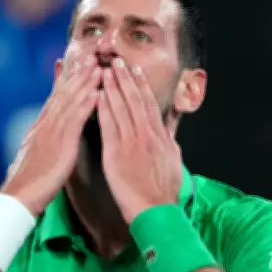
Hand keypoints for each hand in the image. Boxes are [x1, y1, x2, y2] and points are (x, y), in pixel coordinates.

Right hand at [0, 56, 101, 214]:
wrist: (19, 196)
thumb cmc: (30, 183)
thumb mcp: (36, 155)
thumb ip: (43, 141)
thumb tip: (46, 136)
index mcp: (41, 128)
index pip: (55, 98)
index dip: (66, 79)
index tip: (75, 64)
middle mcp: (45, 125)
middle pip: (63, 94)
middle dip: (78, 74)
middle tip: (91, 55)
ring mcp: (52, 133)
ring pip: (70, 102)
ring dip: (85, 82)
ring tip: (97, 66)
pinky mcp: (60, 145)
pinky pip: (75, 120)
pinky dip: (86, 104)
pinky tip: (96, 92)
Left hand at [97, 58, 182, 222]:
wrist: (156, 211)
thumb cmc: (164, 192)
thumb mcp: (175, 161)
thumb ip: (170, 142)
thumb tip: (171, 130)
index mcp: (160, 137)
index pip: (149, 104)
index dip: (140, 85)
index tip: (134, 70)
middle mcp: (147, 135)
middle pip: (135, 100)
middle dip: (124, 78)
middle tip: (116, 60)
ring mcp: (132, 143)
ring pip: (120, 109)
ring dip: (112, 88)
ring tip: (104, 70)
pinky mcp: (116, 154)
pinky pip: (108, 126)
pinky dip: (103, 109)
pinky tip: (96, 96)